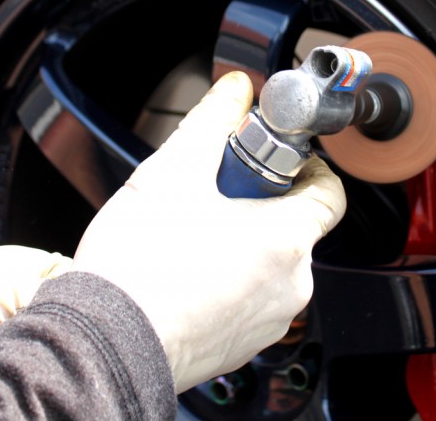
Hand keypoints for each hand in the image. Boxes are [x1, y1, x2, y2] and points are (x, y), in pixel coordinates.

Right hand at [69, 71, 346, 392]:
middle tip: (214, 194)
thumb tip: (234, 91)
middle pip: (295, 225)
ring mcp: (269, 320)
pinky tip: (184, 271)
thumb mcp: (173, 172)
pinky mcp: (243, 344)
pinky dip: (228, 279)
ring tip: (190, 234)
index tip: (272, 160)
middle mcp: (291, 285)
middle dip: (259, 202)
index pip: (330, 191)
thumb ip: (212, 121)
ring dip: (242, 241)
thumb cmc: (138, 268)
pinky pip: (250, 298)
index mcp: (286, 240)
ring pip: (271, 263)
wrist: (105, 344)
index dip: (305, 166)